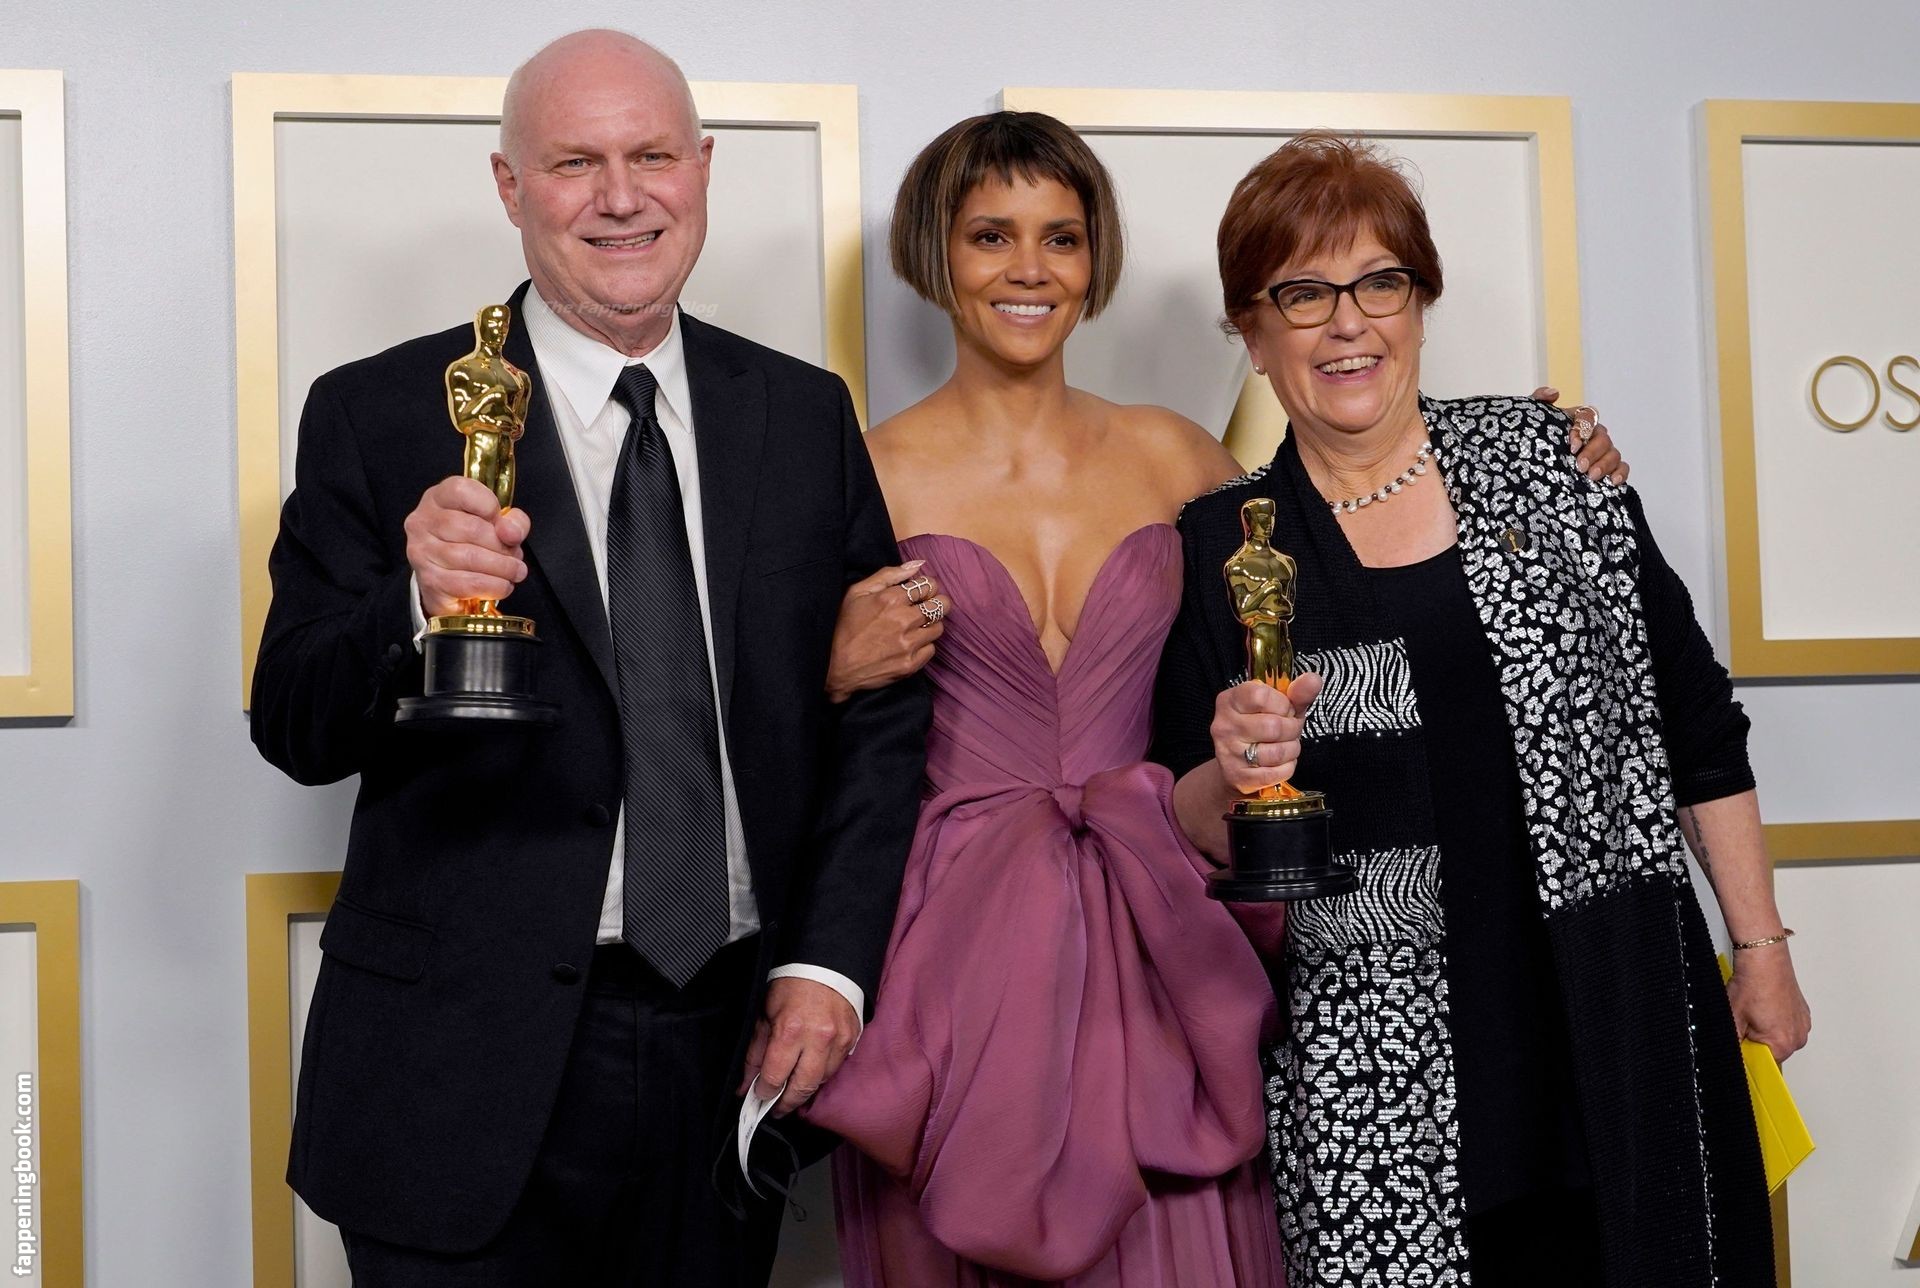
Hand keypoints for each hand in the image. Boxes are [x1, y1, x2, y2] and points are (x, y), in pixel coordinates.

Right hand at [403, 477, 529, 618]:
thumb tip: (511, 532)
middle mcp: (423, 522)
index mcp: (438, 499)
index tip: (502, 523)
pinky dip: (494, 586)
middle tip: (515, 555)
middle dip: (503, 545)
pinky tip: (502, 585)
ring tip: (515, 571)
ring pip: (472, 557)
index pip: (461, 490)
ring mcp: (422, 552)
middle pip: (472, 528)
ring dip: (503, 568)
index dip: (490, 506)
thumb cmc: (473, 546)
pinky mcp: (429, 581)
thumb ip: (512, 522)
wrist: (449, 584)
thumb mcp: (496, 524)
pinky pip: (469, 583)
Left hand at [738, 977, 860, 1115]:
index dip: (763, 1092)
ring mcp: (839, 1040)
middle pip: (801, 1088)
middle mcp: (818, 1039)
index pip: (775, 1078)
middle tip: (776, 1108)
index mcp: (790, 1031)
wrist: (826, 963)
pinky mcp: (853, 1039)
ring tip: (792, 1090)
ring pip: (820, 1081)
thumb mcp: (765, 1015)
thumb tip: (746, 1085)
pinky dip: (821, 1073)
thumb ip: (755, 1053)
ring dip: (804, 1089)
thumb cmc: (792, 985)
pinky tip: (810, 1071)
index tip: (758, 1097)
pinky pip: (836, 1067)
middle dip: (785, 1103)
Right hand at [824, 560, 945, 702]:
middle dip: (936, 603)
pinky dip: (923, 646)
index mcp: (891, 599)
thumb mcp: (857, 592)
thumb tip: (917, 565)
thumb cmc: (842, 626)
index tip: (921, 592)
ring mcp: (909, 644)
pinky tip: (908, 644)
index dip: (927, 587)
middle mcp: (904, 620)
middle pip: (942, 605)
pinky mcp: (910, 664)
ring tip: (914, 627)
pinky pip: (931, 649)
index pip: (929, 585)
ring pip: (939, 628)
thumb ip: (889, 575)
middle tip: (925, 607)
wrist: (833, 667)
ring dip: (929, 625)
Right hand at [1209, 674, 1322, 794]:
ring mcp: (1229, 753)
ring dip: (1291, 750)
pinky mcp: (1238, 777)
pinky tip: (1279, 763)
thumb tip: (1313, 680)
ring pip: (1277, 752)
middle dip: (1292, 729)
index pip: (1260, 696)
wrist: (1238, 767)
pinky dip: (1286, 768)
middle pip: (1274, 726)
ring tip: (1286, 746)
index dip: (1282, 704)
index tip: (1283, 709)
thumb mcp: (1278, 706)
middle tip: (1289, 730)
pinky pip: (1276, 773)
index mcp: (1230, 701)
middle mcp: (1224, 725)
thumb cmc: (1261, 729)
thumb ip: (1296, 693)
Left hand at [1531, 387, 1627, 484]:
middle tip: (1580, 466)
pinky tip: (1612, 481)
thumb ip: (1538, 399)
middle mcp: (1592, 436)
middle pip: (1603, 438)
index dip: (1584, 429)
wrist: (1526, 469)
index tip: (1571, 446)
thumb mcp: (1529, 419)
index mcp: (1577, 422)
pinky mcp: (1606, 470)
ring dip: (1605, 464)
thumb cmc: (1531, 441)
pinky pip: (1621, 468)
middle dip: (1593, 452)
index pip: (1589, 417)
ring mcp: (1600, 454)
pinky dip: (1620, 473)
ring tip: (1591, 477)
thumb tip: (1555, 393)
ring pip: (1613, 453)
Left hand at [1727, 945, 1811, 1063]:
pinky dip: (1775, 1020)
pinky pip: (1787, 1026)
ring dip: (1765, 1030)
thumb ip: (1732, 1043)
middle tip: (1745, 1022)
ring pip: (1779, 1038)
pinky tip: (1764, 1007)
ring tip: (1755, 1011)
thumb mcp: (1732, 1018)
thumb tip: (1729, 1055)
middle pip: (1772, 1052)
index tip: (1742, 1043)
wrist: (1764, 960)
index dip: (1748, 1053)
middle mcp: (1798, 1038)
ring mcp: (1802, 1025)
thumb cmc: (1752, 984)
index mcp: (1782, 1044)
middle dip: (1756, 1042)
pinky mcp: (1803, 1014)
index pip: (1763, 1065)